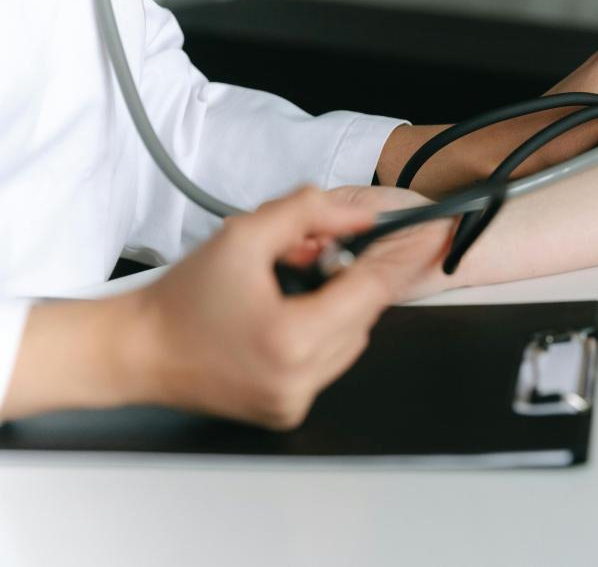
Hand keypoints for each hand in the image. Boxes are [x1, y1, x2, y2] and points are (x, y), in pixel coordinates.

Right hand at [131, 186, 448, 428]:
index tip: (431, 233)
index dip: (402, 256)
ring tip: (286, 292)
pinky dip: (320, 337)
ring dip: (336, 310)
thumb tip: (361, 216)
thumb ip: (307, 214)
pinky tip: (282, 321)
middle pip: (364, 314)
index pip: (372, 290)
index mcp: (293, 337)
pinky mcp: (289, 411)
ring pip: (352, 340)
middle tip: (309, 260)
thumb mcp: (243, 236)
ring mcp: (296, 400)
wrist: (138, 351)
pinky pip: (328, 364)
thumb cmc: (181, 299)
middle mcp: (301, 378)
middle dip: (348, 280)